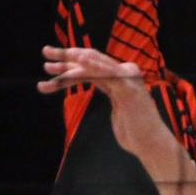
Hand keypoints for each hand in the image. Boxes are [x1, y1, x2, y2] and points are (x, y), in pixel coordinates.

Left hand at [38, 45, 190, 182]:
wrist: (150, 143)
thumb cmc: (133, 129)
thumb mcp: (116, 106)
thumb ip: (109, 91)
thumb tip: (96, 85)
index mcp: (119, 75)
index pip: (91, 64)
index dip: (70, 60)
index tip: (51, 61)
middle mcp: (124, 72)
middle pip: (90, 59)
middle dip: (65, 56)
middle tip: (45, 52)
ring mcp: (127, 78)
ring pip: (93, 67)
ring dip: (69, 66)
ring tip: (50, 66)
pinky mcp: (128, 87)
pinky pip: (106, 74)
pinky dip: (93, 66)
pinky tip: (80, 61)